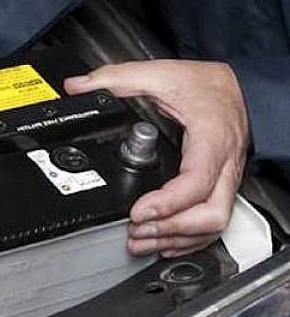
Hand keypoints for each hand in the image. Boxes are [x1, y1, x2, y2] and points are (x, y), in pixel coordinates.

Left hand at [64, 59, 248, 256]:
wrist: (238, 86)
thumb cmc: (207, 85)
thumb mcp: (160, 74)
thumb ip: (117, 79)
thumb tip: (78, 86)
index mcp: (211, 140)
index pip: (196, 183)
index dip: (167, 204)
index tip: (137, 212)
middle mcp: (224, 165)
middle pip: (211, 214)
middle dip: (171, 230)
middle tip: (136, 231)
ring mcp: (227, 179)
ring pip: (215, 224)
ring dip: (177, 239)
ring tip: (141, 241)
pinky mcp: (223, 186)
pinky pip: (215, 222)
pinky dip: (190, 238)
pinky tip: (166, 242)